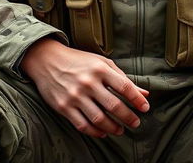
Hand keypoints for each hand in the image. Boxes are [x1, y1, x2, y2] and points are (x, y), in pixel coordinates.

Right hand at [20, 37, 149, 137]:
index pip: (124, 87)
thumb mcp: (102, 63)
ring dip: (113, 128)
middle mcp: (88, 82)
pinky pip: (83, 125)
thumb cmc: (79, 61)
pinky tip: (103, 132)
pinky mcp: (64, 107)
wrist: (47, 60)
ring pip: (99, 119)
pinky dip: (95, 132)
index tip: (145, 108)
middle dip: (128, 117)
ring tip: (120, 130)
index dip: (137, 100)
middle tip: (136, 123)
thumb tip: (144, 93)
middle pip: (114, 105)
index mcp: (100, 69)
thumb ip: (123, 78)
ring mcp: (75, 96)